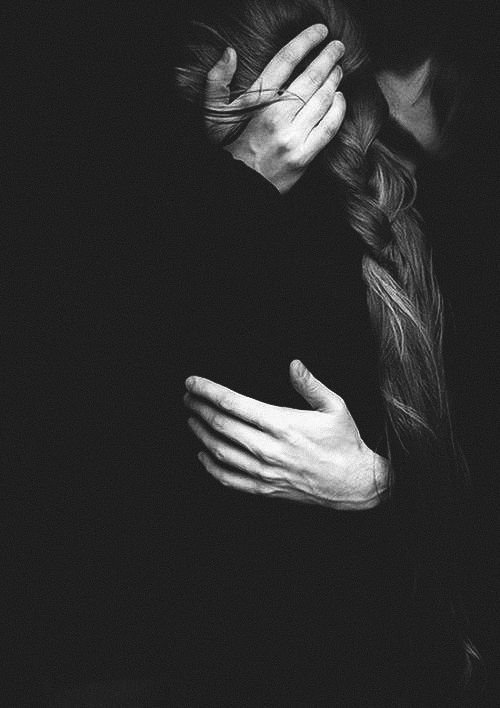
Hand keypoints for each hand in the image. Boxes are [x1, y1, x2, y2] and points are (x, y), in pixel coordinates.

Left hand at [183, 360, 389, 510]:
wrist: (354, 484)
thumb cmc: (345, 442)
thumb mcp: (335, 406)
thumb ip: (310, 384)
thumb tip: (293, 364)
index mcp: (283, 424)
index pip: (233, 403)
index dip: (208, 390)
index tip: (192, 382)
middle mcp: (269, 448)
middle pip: (220, 425)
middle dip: (199, 408)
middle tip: (187, 398)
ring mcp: (265, 471)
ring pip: (219, 451)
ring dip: (200, 433)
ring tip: (191, 420)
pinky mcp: (264, 489)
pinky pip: (228, 479)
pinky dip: (210, 466)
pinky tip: (204, 454)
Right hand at [204, 24, 345, 193]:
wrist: (238, 186)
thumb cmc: (227, 147)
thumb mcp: (213, 114)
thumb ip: (216, 81)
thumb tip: (229, 53)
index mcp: (256, 102)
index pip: (285, 62)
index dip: (305, 42)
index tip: (319, 32)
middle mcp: (276, 117)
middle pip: (310, 78)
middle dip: (328, 58)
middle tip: (338, 48)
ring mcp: (292, 137)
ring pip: (322, 101)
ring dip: (334, 81)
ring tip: (338, 71)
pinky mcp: (304, 156)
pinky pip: (329, 127)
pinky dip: (338, 110)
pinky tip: (339, 99)